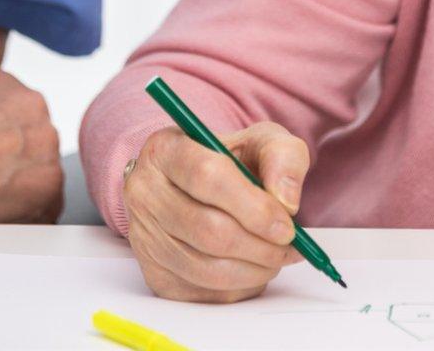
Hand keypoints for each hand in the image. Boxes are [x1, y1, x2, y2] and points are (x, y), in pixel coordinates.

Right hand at [123, 122, 309, 302]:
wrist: (196, 187)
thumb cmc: (230, 162)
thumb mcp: (261, 142)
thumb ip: (283, 158)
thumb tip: (286, 201)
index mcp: (166, 149)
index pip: (207, 177)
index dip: (253, 207)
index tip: (286, 226)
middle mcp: (144, 192)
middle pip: (208, 230)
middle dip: (260, 246)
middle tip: (289, 246)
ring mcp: (144, 237)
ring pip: (206, 268)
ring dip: (254, 270)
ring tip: (276, 257)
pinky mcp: (155, 274)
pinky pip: (204, 292)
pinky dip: (240, 287)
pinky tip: (253, 268)